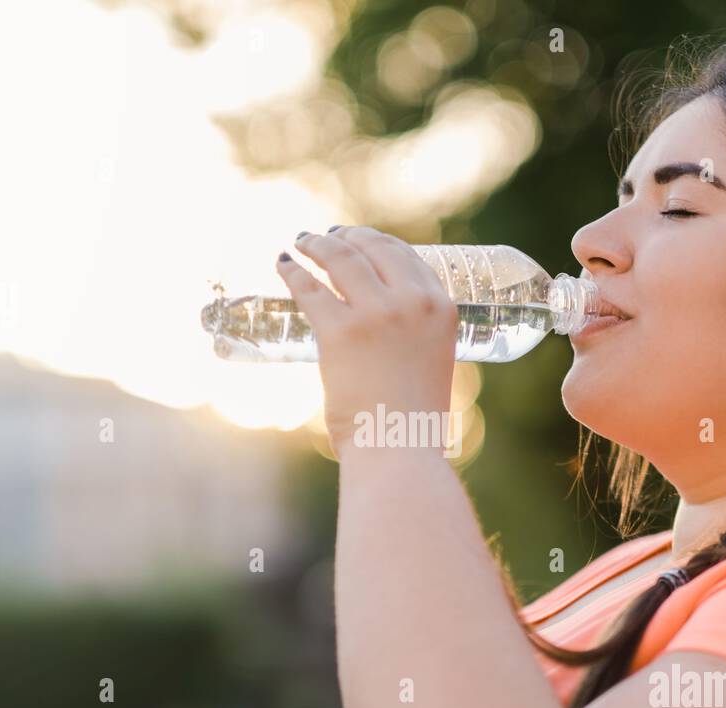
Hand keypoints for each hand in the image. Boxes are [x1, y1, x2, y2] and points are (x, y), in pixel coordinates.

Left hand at [276, 226, 457, 458]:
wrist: (400, 452)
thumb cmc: (413, 423)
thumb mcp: (432, 365)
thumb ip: (415, 342)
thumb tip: (384, 338)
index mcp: (441, 310)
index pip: (407, 256)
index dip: (377, 241)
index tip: (359, 239)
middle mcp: (412, 303)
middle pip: (373, 248)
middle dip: (347, 237)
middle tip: (327, 238)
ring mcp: (375, 314)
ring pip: (340, 259)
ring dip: (317, 245)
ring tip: (303, 243)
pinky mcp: (340, 332)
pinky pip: (309, 289)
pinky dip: (293, 272)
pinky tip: (284, 264)